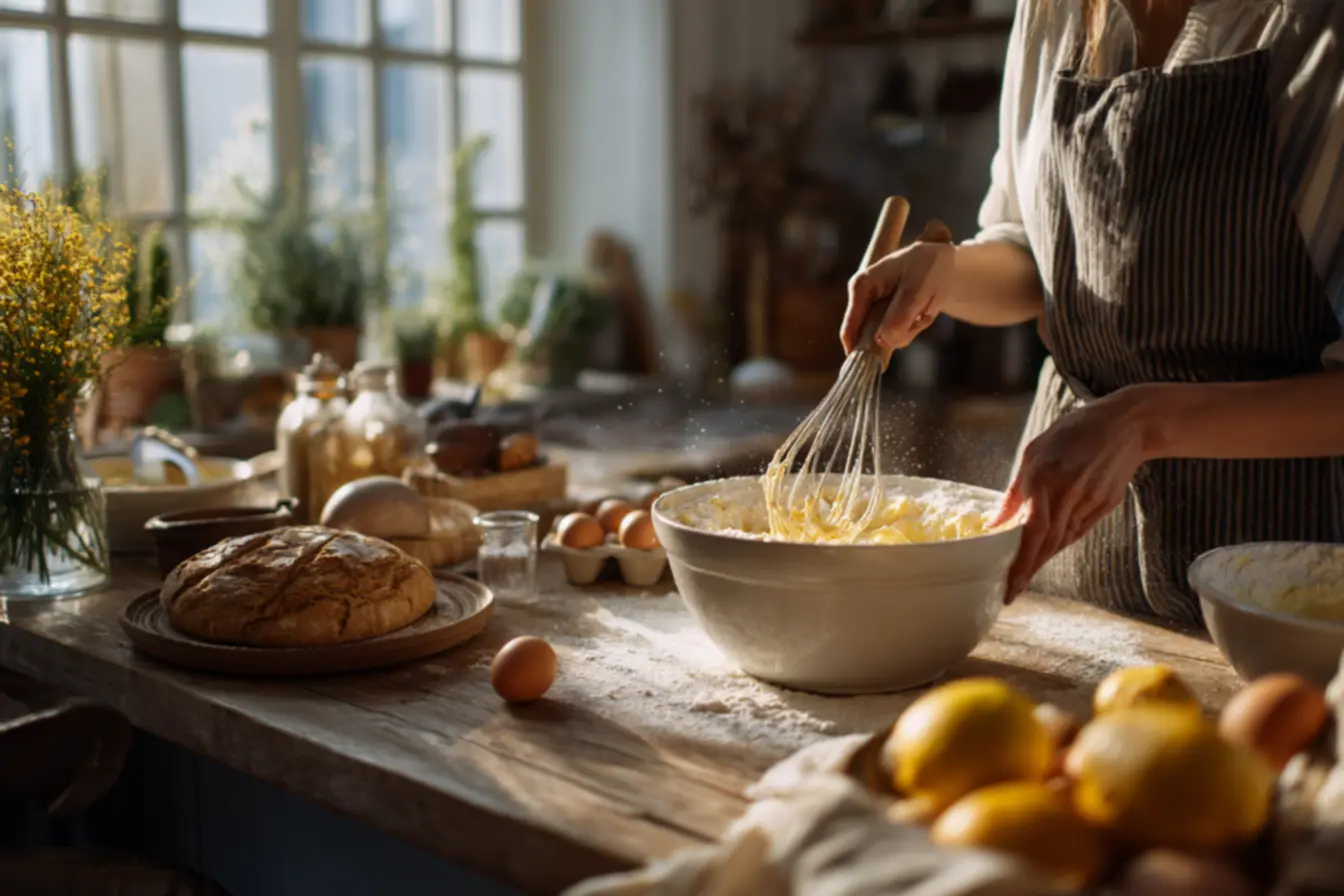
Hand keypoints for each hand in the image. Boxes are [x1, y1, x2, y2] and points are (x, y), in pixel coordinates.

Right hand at [841, 240, 957, 353]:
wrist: (946, 261)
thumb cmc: (929, 267)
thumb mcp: (917, 289)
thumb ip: (899, 317)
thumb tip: (882, 342)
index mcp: (861, 287)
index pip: (850, 330)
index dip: (860, 351)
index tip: (878, 365)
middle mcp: (863, 301)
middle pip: (870, 338)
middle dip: (898, 333)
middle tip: (920, 316)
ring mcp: (875, 310)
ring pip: (887, 339)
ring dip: (910, 330)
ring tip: (924, 309)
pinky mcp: (887, 317)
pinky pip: (898, 335)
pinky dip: (914, 328)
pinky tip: (922, 313)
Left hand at [992, 391, 1151, 602]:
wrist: (1126, 425)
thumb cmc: (1073, 432)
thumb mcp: (1034, 451)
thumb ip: (1016, 491)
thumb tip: (996, 523)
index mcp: (1045, 477)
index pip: (1031, 531)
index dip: (1020, 562)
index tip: (1009, 585)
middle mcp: (1068, 493)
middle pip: (1047, 543)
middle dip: (1028, 571)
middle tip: (1011, 591)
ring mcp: (1090, 501)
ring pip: (1062, 540)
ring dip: (1042, 560)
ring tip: (1023, 576)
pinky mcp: (1105, 505)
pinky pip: (1078, 531)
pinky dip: (1060, 543)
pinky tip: (1047, 551)